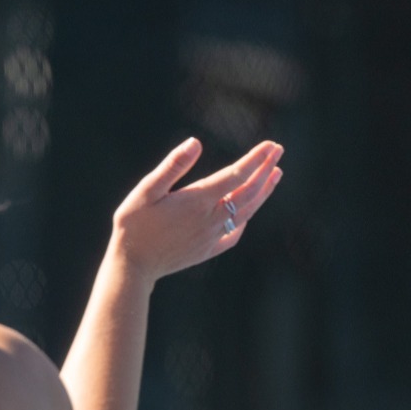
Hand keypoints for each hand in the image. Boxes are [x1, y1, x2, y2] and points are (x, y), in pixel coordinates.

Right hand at [110, 138, 282, 283]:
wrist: (131, 267)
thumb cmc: (133, 225)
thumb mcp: (145, 190)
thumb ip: (172, 166)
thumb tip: (195, 142)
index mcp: (198, 200)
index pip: (237, 175)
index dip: (256, 159)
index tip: (271, 144)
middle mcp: (210, 218)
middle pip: (248, 192)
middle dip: (265, 169)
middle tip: (278, 151)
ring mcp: (211, 236)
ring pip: (247, 212)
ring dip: (263, 192)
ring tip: (276, 175)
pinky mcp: (207, 250)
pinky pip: (234, 234)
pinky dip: (246, 220)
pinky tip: (249, 213)